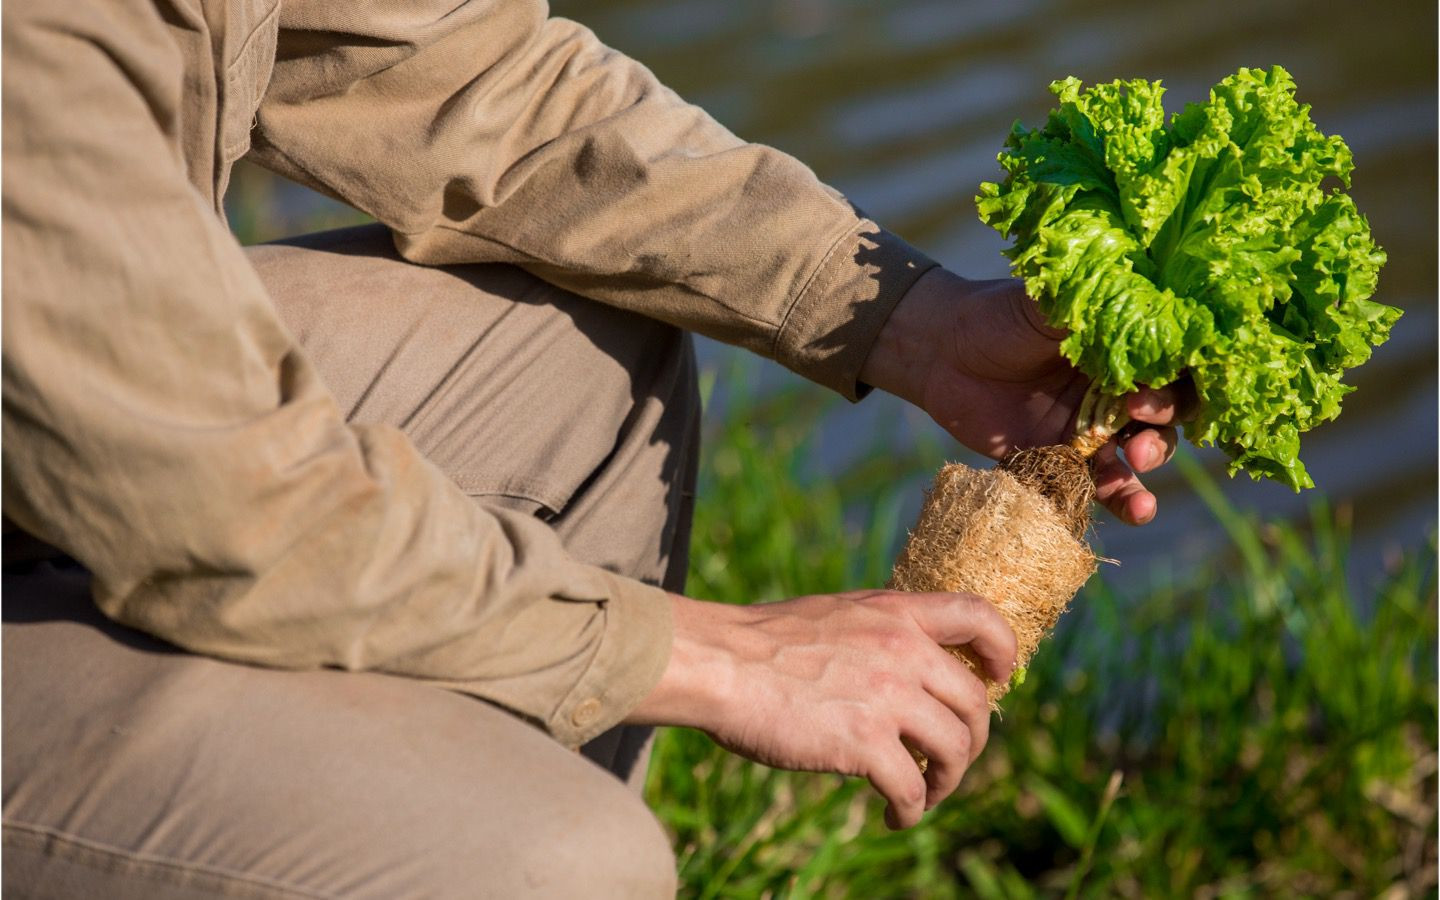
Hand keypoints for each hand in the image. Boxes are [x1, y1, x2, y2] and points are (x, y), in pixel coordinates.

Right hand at [626, 591, 1016, 828]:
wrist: (719, 664)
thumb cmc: (761, 643)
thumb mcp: (835, 614)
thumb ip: (877, 631)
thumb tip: (905, 663)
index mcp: (895, 613)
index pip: (978, 615)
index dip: (1004, 649)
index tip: (1000, 680)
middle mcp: (902, 651)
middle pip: (976, 703)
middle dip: (973, 741)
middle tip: (949, 763)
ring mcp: (886, 696)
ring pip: (956, 749)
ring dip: (947, 782)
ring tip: (923, 796)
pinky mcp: (863, 742)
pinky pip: (911, 789)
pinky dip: (911, 811)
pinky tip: (894, 816)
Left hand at [860, 269, 1195, 523]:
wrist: (941, 352)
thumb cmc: (997, 317)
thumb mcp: (1045, 305)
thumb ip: (1088, 313)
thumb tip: (1134, 305)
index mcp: (1122, 351)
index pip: (1174, 369)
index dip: (1176, 382)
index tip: (1151, 388)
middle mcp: (1115, 392)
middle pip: (1164, 417)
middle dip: (1161, 425)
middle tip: (1136, 423)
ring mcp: (1090, 431)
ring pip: (1139, 455)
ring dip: (1148, 465)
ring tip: (1137, 471)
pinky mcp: (1060, 463)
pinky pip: (1099, 487)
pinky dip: (1123, 501)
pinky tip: (1137, 511)